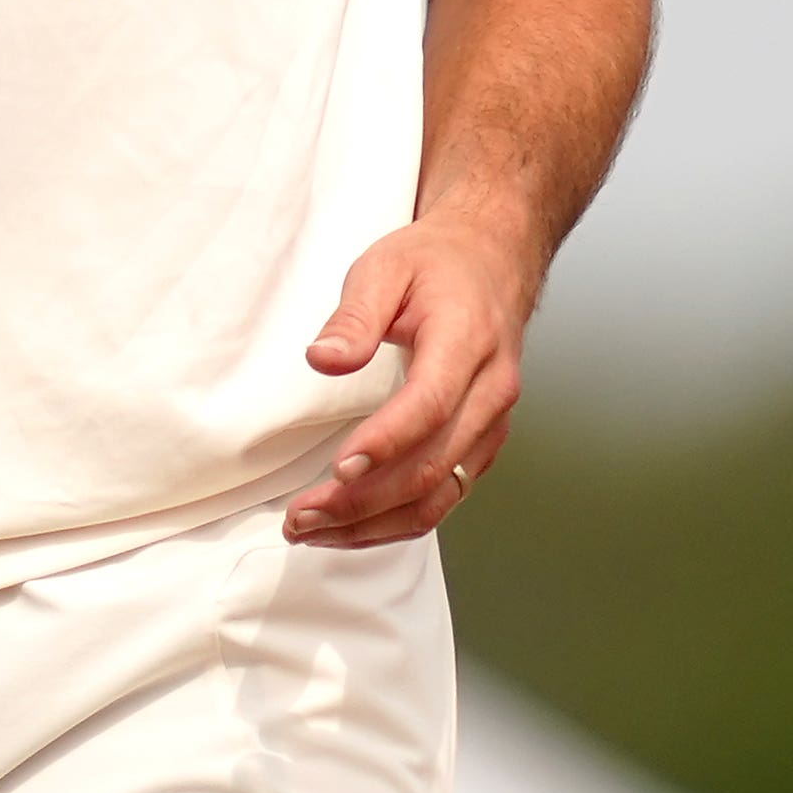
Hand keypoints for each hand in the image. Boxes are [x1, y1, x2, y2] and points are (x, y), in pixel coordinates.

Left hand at [282, 212, 547, 547]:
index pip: (429, 405)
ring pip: (441, 495)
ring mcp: (492, 423)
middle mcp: (490, 391)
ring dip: (376, 524)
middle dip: (363, 501)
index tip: (339, 468)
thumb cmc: (437, 264)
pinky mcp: (482, 442)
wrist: (492, 261)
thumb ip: (355, 315)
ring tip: (312, 531)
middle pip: (432, 465)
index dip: (385, 443)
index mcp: (467, 341)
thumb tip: (322, 359)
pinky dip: (398, 520)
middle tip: (300, 517)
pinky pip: (447, 495)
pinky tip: (353, 525)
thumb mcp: (385, 267)